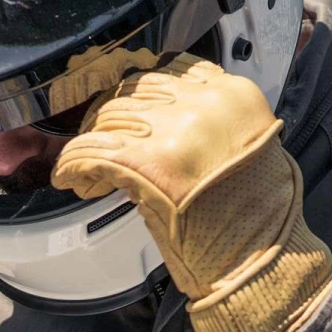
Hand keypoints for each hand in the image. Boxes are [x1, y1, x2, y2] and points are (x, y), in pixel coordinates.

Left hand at [51, 54, 331, 331]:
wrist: (258, 262)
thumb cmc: (259, 218)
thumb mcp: (253, 147)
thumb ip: (215, 119)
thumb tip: (169, 116)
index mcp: (233, 95)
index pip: (174, 69)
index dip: (146, 92)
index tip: (134, 107)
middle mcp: (204, 103)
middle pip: (136, 89)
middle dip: (117, 116)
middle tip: (107, 141)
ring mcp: (172, 130)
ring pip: (108, 116)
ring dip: (94, 141)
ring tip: (92, 167)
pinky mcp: (142, 163)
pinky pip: (88, 151)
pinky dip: (73, 166)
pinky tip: (72, 179)